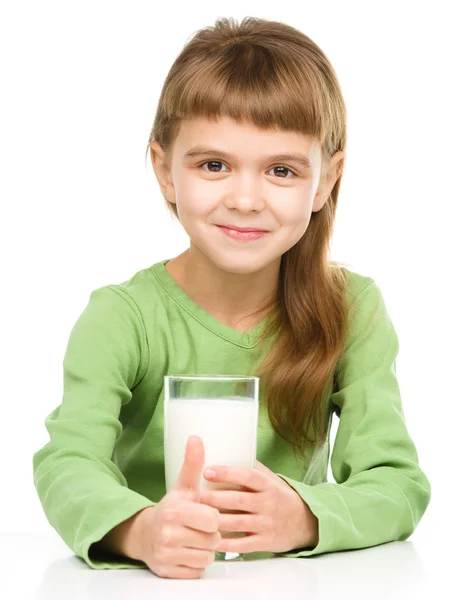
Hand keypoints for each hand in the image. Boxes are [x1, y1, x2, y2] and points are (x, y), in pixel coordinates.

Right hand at [134, 436, 221, 578]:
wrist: (146, 534)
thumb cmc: (173, 509)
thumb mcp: (183, 486)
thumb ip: (192, 463)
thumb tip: (196, 437)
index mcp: (175, 511)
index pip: (212, 520)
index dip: (214, 517)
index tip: (206, 513)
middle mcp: (168, 534)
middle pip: (212, 540)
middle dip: (211, 535)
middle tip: (201, 527)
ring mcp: (166, 555)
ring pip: (206, 557)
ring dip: (205, 550)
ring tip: (195, 539)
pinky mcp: (167, 572)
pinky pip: (197, 571)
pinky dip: (196, 564)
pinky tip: (188, 552)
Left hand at [201, 460, 318, 553]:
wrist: (303, 523)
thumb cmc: (279, 496)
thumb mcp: (271, 479)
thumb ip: (251, 468)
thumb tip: (226, 450)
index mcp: (268, 485)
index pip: (247, 476)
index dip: (227, 473)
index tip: (208, 471)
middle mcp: (268, 503)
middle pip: (238, 500)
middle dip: (214, 498)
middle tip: (195, 495)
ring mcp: (266, 524)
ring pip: (237, 522)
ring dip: (216, 519)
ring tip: (197, 516)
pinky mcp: (264, 542)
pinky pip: (242, 544)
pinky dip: (226, 543)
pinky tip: (211, 539)